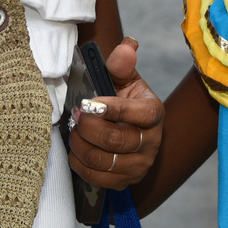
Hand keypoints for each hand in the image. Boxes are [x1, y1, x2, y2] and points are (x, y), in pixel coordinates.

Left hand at [68, 37, 164, 189]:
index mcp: (154, 112)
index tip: (89, 102)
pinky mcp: (125, 181)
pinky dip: (80, 163)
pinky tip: (75, 149)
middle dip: (88, 126)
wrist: (128, 128)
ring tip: (73, 130)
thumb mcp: (124, 79)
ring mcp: (139, 165)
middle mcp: (152, 142)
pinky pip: (97, 178)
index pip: (140, 114)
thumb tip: (128, 46)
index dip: (114, 109)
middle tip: (75, 114)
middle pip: (116, 140)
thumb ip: (121, 63)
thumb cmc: (124, 99)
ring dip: (80, 144)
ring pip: (104, 160)